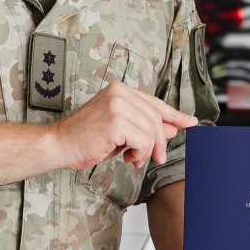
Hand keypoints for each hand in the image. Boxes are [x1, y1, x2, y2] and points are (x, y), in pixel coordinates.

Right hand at [52, 82, 196, 170]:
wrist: (59, 145)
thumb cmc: (85, 139)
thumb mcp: (120, 131)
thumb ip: (144, 127)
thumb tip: (171, 129)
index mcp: (120, 90)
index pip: (154, 103)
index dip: (174, 114)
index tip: (190, 122)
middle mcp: (120, 92)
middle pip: (156, 118)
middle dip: (160, 141)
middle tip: (157, 157)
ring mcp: (117, 104)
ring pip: (151, 131)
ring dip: (147, 151)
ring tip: (134, 158)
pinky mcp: (116, 120)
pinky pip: (143, 140)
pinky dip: (140, 153)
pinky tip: (128, 158)